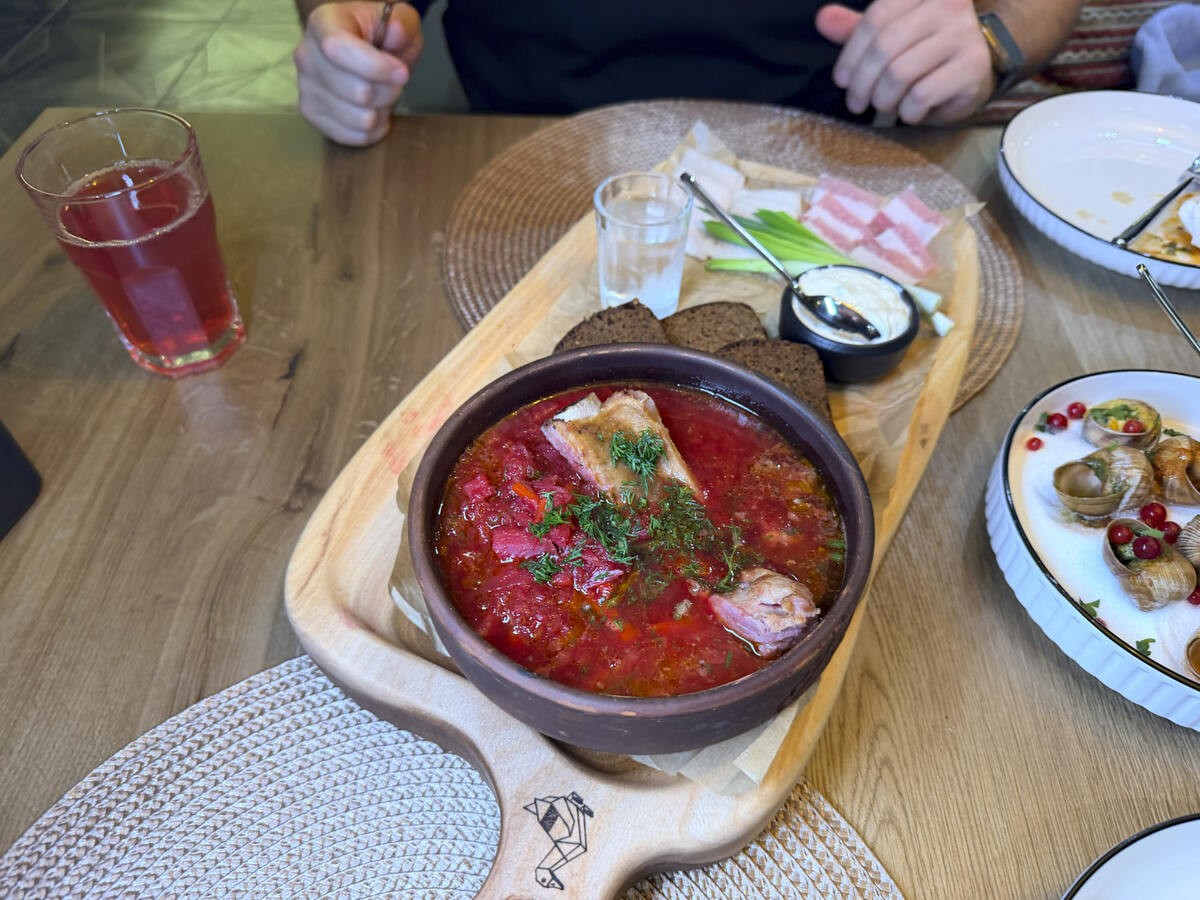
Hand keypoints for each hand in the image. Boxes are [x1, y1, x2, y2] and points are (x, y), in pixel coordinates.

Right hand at [294, 2, 422, 145]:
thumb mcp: (399, 19)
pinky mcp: (311, 114)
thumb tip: (396, 32)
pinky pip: (353, 137)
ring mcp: (305, 88)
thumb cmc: (379, 35)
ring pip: (360, 120)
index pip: (339, 48)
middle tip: (393, 83)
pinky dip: (374, 131)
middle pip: (358, 93)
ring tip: (382, 96)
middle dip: (388, 92)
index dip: (376, 67)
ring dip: (382, 112)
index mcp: (323, 23)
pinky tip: (375, 113)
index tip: (403, 73)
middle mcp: (306, 56)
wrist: (362, 53)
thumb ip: (402, 21)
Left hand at [816, 0, 994, 124]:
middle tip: (856, 103)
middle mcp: (947, 5)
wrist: (973, 73)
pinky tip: (910, 111)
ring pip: (900, 73)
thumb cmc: (924, 53)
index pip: (876, 18)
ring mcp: (963, 35)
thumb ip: (857, 28)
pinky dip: (908, 111)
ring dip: (883, 99)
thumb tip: (823, 19)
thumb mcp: (890, 36)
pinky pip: (921, 95)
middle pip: (885, 46)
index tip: (842, 80)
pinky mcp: (972, 67)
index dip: (851, 54)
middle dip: (862, 83)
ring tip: (884, 105)